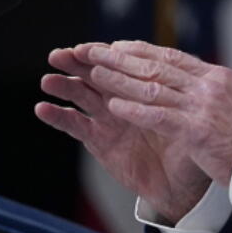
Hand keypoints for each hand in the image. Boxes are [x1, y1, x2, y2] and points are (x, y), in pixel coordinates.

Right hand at [35, 45, 211, 222]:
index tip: (87, 47)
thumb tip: (188, 69)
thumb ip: (179, 95)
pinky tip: (43, 108)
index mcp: (143, 88)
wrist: (181, 185)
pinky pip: (76, 126)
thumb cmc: (187, 148)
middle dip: (76, 63)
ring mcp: (108, 119)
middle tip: (59, 55)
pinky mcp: (98, 141)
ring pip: (81, 96)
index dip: (102, 55)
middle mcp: (122, 99)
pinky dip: (58, 117)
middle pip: (95, 75)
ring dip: (63, 86)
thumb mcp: (187, 117)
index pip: (119, 64)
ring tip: (48, 80)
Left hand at [77, 40, 231, 186]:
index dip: (141, 50)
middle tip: (94, 51)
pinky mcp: (197, 129)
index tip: (118, 46)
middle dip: (122, 59)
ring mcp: (203, 105)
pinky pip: (158, 116)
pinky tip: (114, 106)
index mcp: (218, 77)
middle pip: (157, 67)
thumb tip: (192, 82)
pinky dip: (134, 110)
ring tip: (95, 73)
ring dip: (120, 80)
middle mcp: (210, 85)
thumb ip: (211, 92)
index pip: (172, 57)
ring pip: (152, 88)